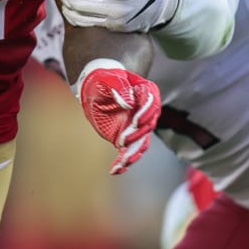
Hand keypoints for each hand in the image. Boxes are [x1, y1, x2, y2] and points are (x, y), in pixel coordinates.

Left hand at [73, 60, 159, 174]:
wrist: (97, 88)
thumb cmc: (104, 80)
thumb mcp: (108, 79)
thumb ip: (118, 88)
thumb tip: (128, 103)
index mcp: (145, 92)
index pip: (151, 102)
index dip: (146, 112)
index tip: (137, 121)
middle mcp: (146, 111)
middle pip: (148, 125)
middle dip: (137, 135)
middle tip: (124, 141)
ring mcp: (138, 126)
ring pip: (141, 142)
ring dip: (133, 153)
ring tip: (124, 162)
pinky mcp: (128, 137)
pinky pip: (129, 151)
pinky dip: (123, 162)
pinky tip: (115, 170)